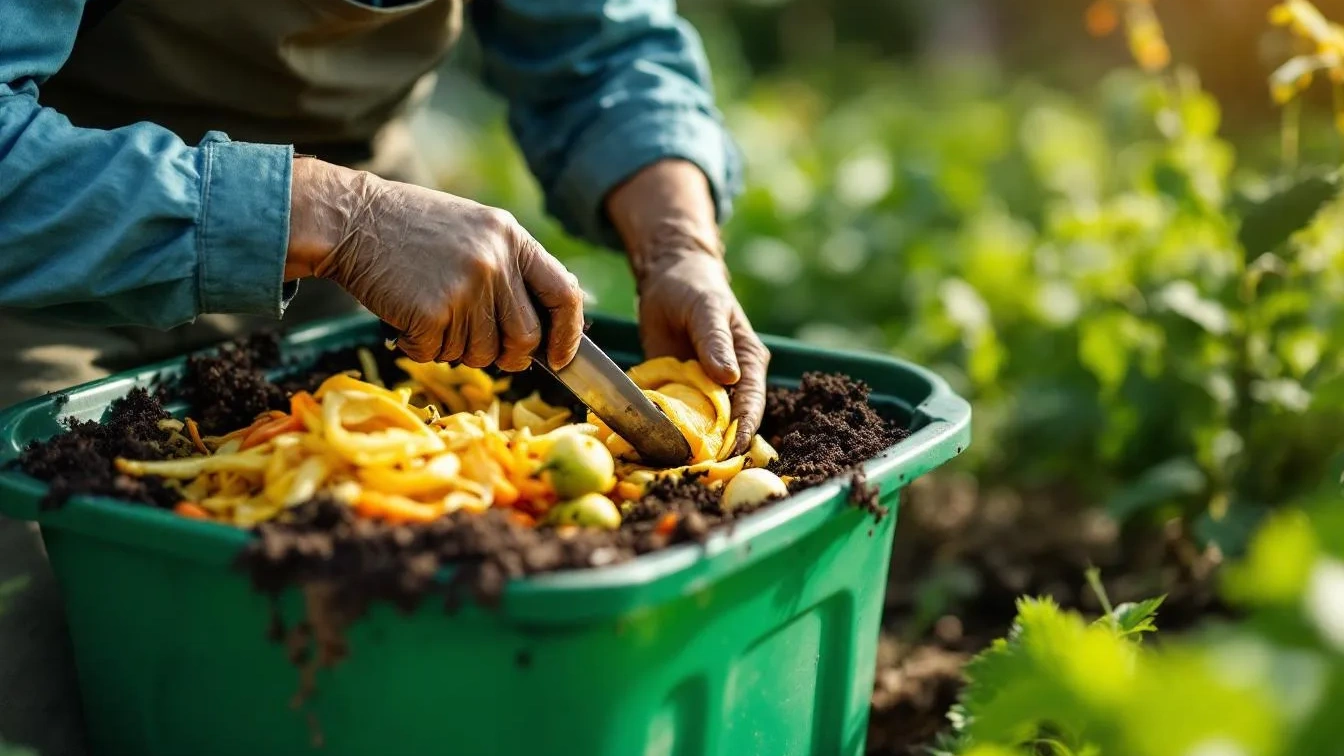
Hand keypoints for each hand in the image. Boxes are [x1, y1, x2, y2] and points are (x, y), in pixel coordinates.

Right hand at [285, 158, 583, 370]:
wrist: (351, 218)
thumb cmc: (411, 229)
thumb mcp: (475, 230)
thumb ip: (511, 268)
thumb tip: (543, 328)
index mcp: (511, 238)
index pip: (564, 294)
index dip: (568, 334)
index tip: (559, 357)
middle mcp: (495, 262)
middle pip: (525, 337)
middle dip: (508, 355)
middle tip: (480, 347)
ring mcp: (466, 288)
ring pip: (481, 353)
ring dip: (456, 348)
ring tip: (432, 317)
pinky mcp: (432, 312)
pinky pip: (439, 354)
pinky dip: (421, 348)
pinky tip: (406, 321)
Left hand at [606, 160, 768, 453]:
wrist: (665, 278)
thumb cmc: (693, 287)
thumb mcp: (705, 310)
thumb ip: (716, 342)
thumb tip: (730, 378)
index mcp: (748, 364)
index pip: (751, 405)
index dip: (742, 431)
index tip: (728, 453)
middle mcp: (730, 383)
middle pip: (727, 424)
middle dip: (714, 448)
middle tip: (694, 470)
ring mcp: (703, 390)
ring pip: (700, 426)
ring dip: (687, 445)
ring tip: (669, 466)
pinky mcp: (678, 392)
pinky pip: (674, 416)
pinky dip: (664, 431)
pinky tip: (648, 447)